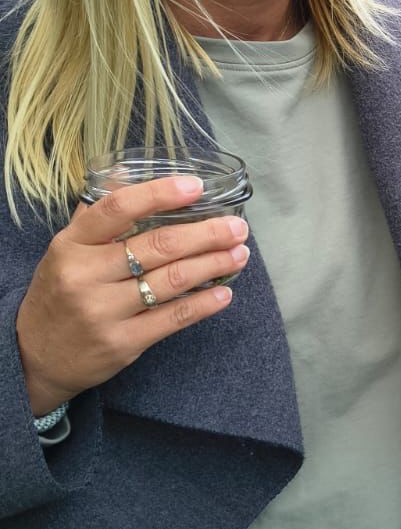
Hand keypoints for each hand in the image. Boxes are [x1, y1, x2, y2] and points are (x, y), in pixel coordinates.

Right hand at [15, 176, 250, 415]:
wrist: (33, 357)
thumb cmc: (59, 294)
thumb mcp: (66, 251)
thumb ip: (98, 216)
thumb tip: (126, 172)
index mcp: (71, 244)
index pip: (118, 208)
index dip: (160, 193)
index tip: (197, 187)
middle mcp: (86, 275)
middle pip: (158, 245)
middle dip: (207, 234)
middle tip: (237, 227)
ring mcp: (104, 311)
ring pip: (173, 280)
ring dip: (214, 264)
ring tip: (239, 254)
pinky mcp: (122, 343)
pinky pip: (173, 318)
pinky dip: (204, 303)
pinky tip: (224, 293)